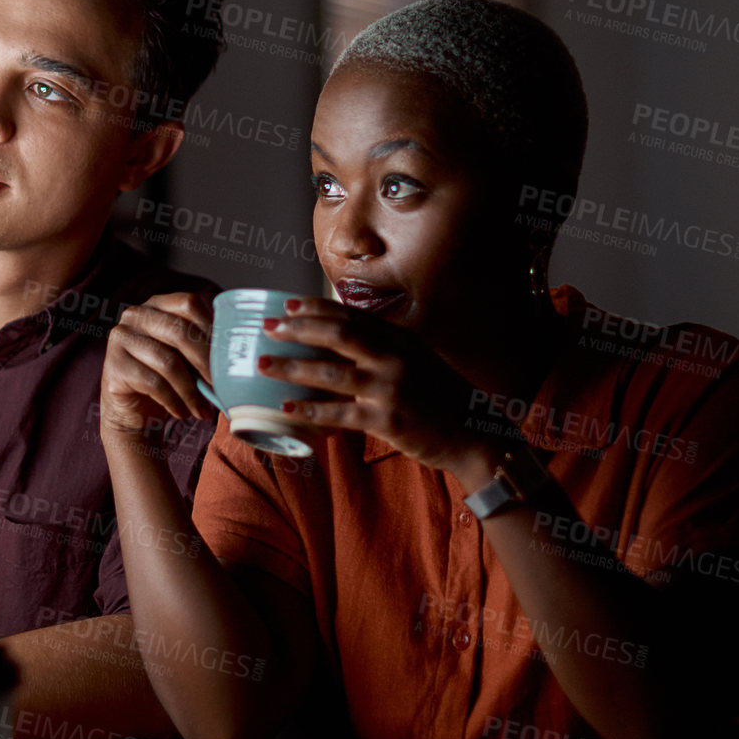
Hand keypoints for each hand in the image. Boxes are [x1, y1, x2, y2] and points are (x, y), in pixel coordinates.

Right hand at [99, 290, 215, 438]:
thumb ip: (205, 347)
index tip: (228, 357)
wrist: (133, 411)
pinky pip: (153, 383)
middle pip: (179, 332)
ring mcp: (121, 338)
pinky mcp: (114, 366)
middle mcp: (135, 315)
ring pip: (168, 362)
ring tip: (202, 410)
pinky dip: (173, 401)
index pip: (189, 304)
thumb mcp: (188, 357)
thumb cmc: (167, 379)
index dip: (211, 329)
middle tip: (221, 388)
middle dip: (206, 364)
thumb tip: (239, 357)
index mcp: (158, 304)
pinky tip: (182, 413)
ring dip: (191, 391)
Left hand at [259, 296, 485, 475]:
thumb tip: (341, 340)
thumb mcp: (417, 361)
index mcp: (400, 339)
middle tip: (267, 326)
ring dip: (292, 368)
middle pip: (337, 335)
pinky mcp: (388, 420)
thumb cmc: (440, 399)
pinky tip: (288, 407)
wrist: (475, 435)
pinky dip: (311, 410)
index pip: (351, 316)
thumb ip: (383, 349)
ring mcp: (391, 388)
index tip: (287, 304)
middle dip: (297, 328)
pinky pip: (340, 413)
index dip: (316, 308)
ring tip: (263, 364)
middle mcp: (395, 357)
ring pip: (331, 373)